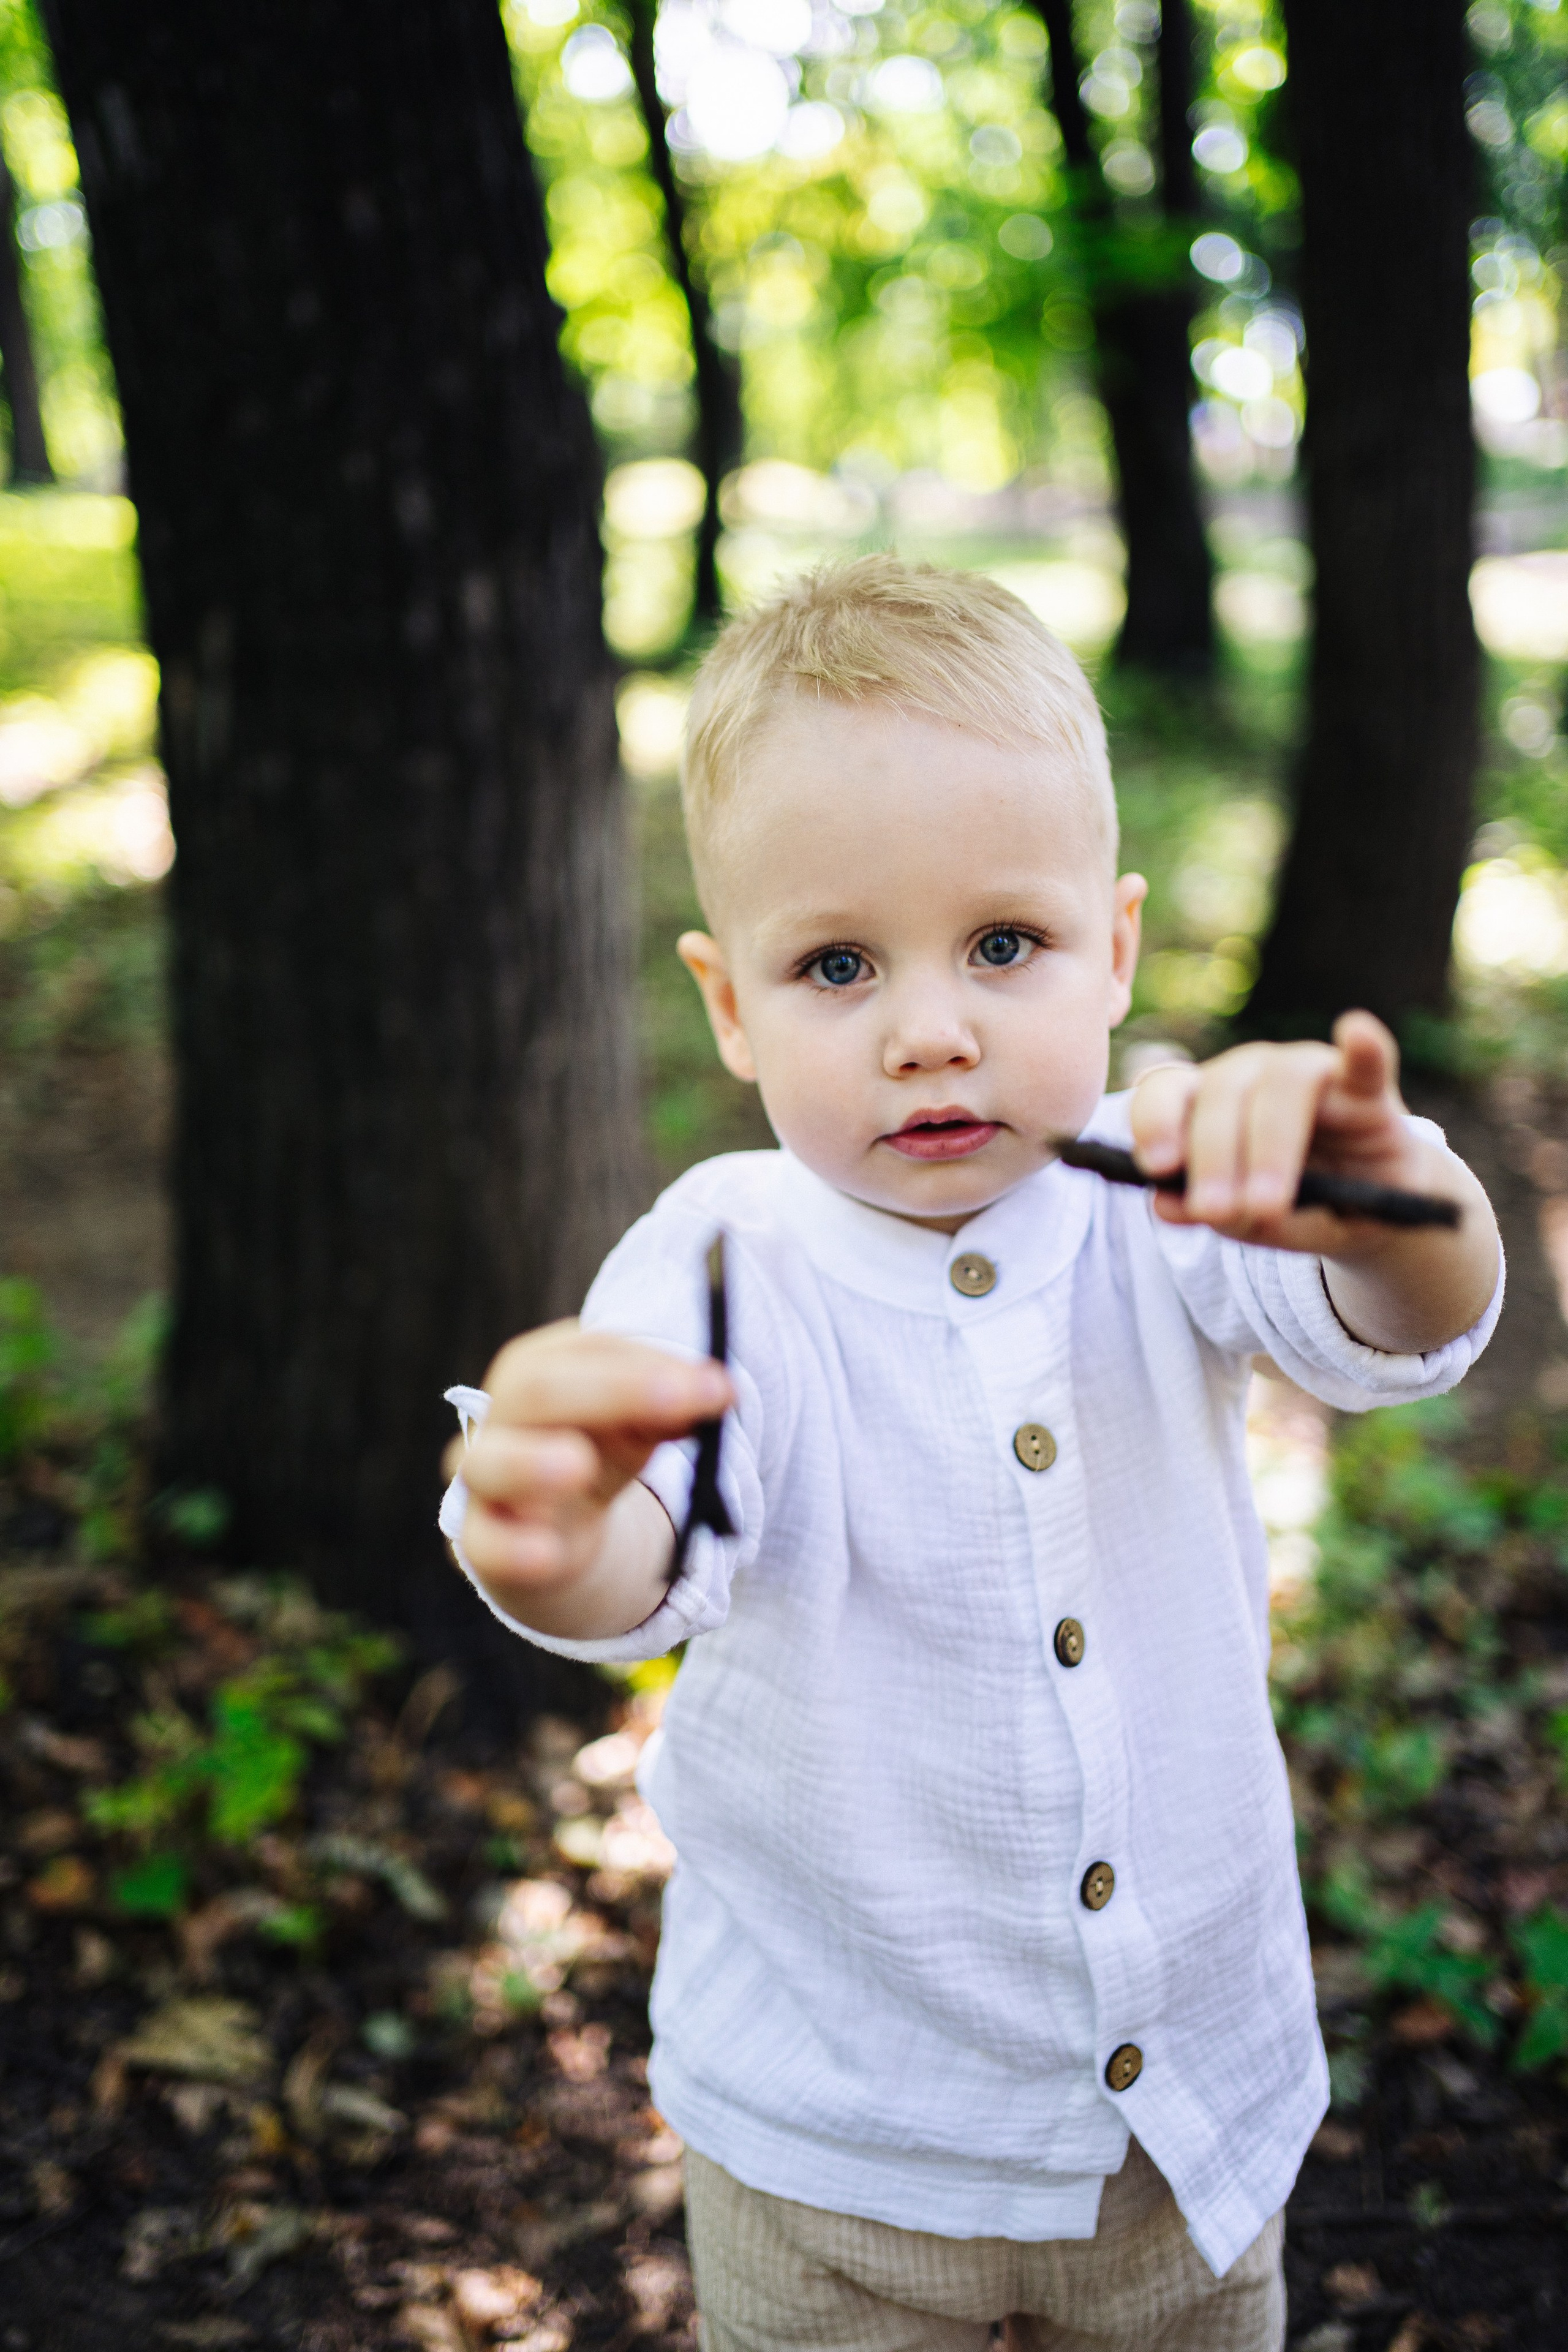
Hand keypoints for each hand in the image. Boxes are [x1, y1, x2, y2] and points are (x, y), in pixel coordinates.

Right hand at [447, 1321, 733, 1608]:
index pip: (590, 1349)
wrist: (553, 1532)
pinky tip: (547, 1554)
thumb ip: (669, 1408)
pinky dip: (515, 1550)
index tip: (717, 1386)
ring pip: (488, 1463)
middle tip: (682, 1401)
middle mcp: (501, 1415)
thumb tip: (716, 1391)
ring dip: (532, 1463)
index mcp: (540, 1366)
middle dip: (615, 1391)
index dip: (652, 1364)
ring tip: (577, 1465)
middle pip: (538, 1389)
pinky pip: (487, 1546)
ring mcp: (484, 1479)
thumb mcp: (637, 1428)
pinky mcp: (483, 1542)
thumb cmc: (597, 1455)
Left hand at [1128, 1010, 1424, 1253]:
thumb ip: (1211, 1213)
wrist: (1371, 1214)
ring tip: (1265, 1205)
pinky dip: (1363, 1047)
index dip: (1155, 1122)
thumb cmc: (1296, 1204)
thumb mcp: (1250, 1221)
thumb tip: (1163, 1206)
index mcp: (1208, 1098)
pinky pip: (1366, 1062)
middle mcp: (1252, 1073)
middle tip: (1214, 1210)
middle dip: (1212, 1156)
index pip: (1166, 1090)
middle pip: (1222, 1092)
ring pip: (1281, 1086)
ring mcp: (1311, 1071)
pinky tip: (1356, 1032)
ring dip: (1268, 1148)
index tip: (1156, 1168)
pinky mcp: (1367, 1088)